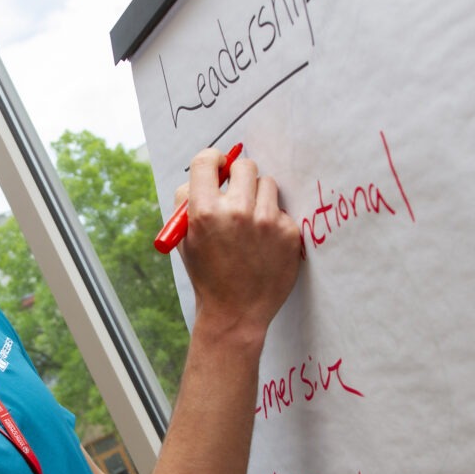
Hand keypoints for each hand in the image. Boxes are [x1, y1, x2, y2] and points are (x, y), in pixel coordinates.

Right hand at [176, 148, 300, 337]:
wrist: (235, 313)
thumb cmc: (207, 273)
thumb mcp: (185, 238)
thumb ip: (189, 201)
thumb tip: (210, 169)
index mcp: (204, 211)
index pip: (207, 160)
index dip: (212, 161)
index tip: (218, 167)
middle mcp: (236, 212)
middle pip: (244, 166)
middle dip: (238, 177)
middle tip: (237, 193)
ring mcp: (266, 221)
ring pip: (267, 185)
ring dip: (258, 198)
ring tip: (251, 225)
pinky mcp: (289, 232)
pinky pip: (282, 210)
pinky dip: (273, 222)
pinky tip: (263, 244)